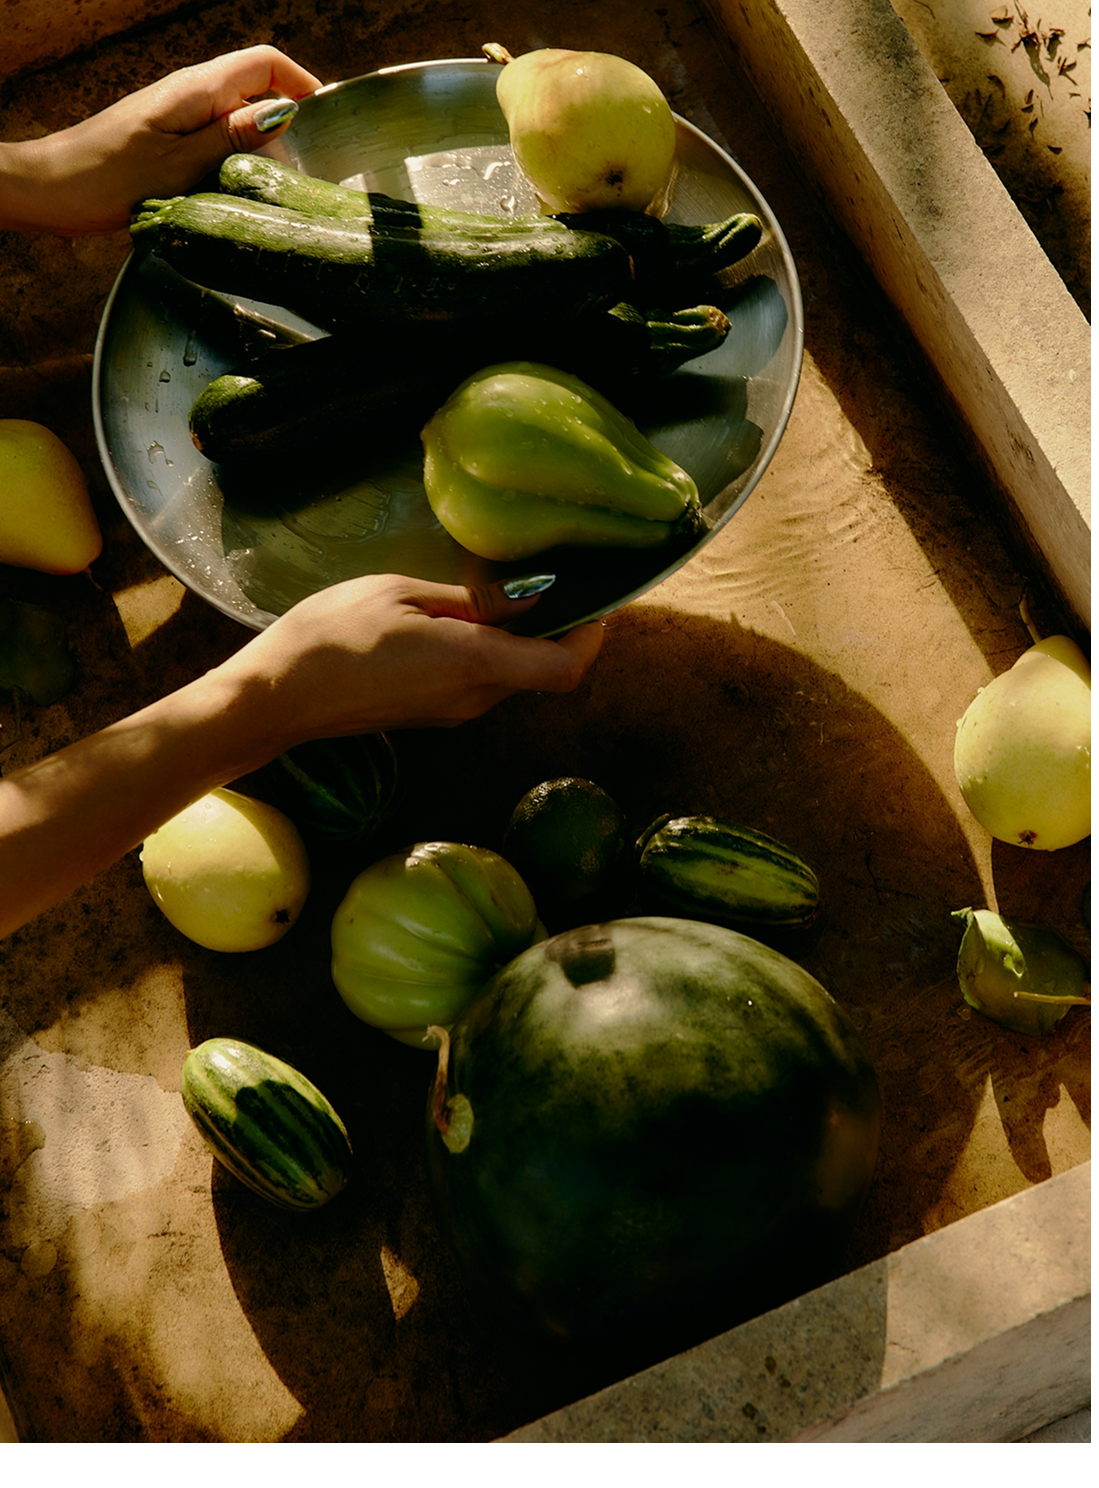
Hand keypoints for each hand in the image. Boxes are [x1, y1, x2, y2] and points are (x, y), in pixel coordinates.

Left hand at [0, 45, 320, 234]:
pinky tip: (234, 191)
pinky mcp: (171, 137)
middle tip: (293, 179)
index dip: (302, 84)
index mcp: (195, 88)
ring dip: (259, 151)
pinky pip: (218, 139)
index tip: (324, 124)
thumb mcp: (179, 165)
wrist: (52, 190)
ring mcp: (180, 114)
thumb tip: (281, 115)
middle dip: (285, 129)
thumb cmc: (106, 178)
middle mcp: (190, 93)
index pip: (265, 63)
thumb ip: (231, 139)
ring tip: (265, 192)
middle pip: (258, 92)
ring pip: (240, 119)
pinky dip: (235, 161)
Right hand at [0, 573, 602, 936]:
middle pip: (545, 670)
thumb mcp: (396, 592)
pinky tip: (468, 614)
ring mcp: (453, 712)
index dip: (594, 634)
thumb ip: (464, 598)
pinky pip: (483, 681)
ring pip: (514, 676)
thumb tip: (519, 597)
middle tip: (556, 575)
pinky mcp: (433, 715)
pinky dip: (494, 650)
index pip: (566, 666)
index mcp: (474, 664)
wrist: (274, 700)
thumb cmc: (328, 636)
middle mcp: (474, 698)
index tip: (596, 595)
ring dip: (524, 638)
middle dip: (561, 627)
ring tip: (508, 587)